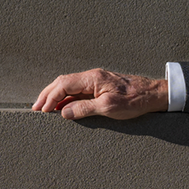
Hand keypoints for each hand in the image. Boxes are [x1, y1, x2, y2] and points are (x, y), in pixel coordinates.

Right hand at [31, 68, 167, 119]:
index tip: (42, 109)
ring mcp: (95, 81)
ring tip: (45, 108)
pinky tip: (62, 108)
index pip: (63, 84)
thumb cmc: (134, 100)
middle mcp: (91, 76)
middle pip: (62, 82)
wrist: (152, 94)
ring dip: (55, 96)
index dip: (50, 97)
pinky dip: (66, 98)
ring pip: (68, 86)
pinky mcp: (100, 86)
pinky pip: (77, 91)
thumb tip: (63, 112)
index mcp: (92, 78)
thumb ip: (84, 109)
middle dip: (47, 94)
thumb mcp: (108, 107)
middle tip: (36, 108)